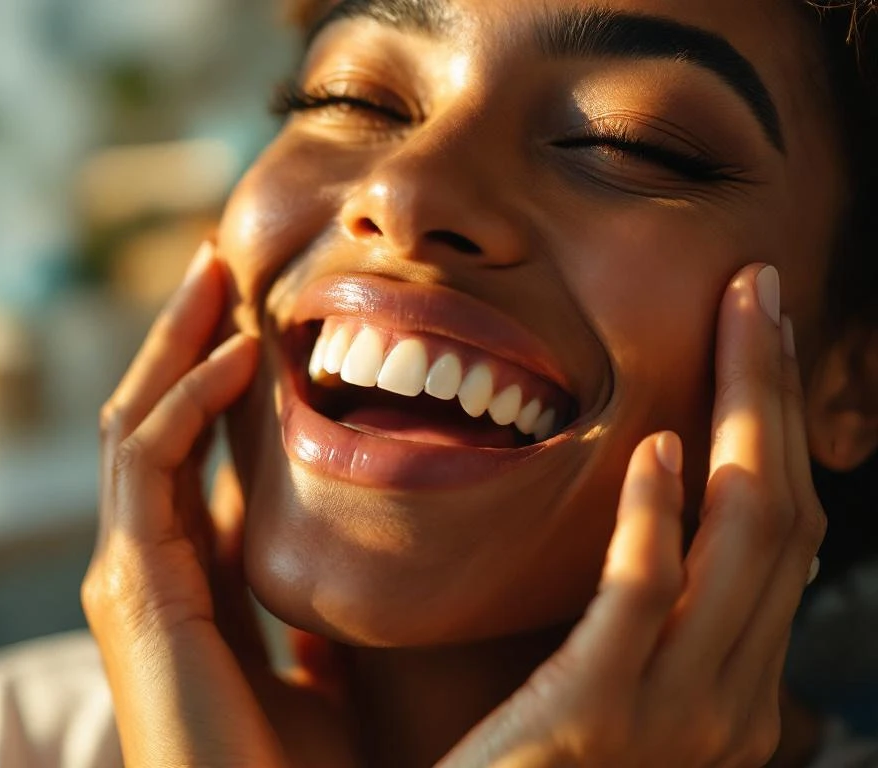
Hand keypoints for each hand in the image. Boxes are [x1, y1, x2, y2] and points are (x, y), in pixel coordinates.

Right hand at [81, 242, 350, 767]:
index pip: (188, 454)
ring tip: (216, 271)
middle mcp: (148, 564)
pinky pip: (150, 460)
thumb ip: (310, 612)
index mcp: (188, 578)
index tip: (253, 321)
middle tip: (220, 264)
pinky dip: (187, 397)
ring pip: (138, 423)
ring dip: (175, 344)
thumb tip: (346, 570)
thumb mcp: (314, 665)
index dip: (211, 383)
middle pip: (154, 422)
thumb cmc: (291, 767)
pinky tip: (238, 352)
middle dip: (182, 341)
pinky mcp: (133, 582)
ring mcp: (131, 570)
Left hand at [438, 264, 826, 767]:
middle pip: (781, 511)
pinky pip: (646, 594)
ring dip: (744, 413)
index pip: (779, 532)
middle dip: (775, 391)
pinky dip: (658, 515)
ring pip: (743, 533)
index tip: (760, 335)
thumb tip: (658, 506)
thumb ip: (647, 616)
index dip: (779, 424)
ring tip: (737, 319)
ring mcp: (679, 708)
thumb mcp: (615, 686)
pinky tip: (654, 446)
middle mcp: (732, 695)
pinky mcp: (600, 711)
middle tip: (760, 294)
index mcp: (732, 681)